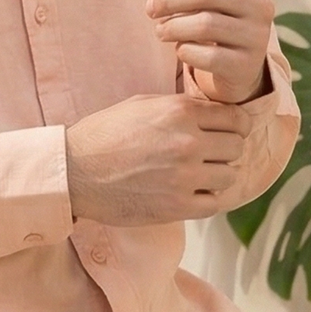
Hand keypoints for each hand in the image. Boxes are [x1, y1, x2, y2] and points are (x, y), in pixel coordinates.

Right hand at [65, 93, 254, 226]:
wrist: (74, 171)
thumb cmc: (104, 134)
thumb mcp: (142, 105)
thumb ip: (181, 107)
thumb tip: (212, 112)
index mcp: (181, 112)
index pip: (236, 119)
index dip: (236, 126)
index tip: (229, 132)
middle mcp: (188, 142)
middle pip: (236, 147)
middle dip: (225, 149)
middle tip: (209, 154)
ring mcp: (185, 177)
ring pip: (230, 175)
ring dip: (218, 175)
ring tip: (198, 174)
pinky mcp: (178, 206)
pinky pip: (215, 203)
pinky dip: (209, 197)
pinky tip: (193, 192)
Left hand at [144, 0, 273, 104]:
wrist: (237, 63)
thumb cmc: (214, 13)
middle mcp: (263, 4)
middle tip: (150, 9)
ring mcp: (258, 36)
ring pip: (205, 24)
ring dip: (172, 27)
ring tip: (160, 29)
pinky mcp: (246, 64)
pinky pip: (207, 56)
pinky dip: (185, 51)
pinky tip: (181, 48)